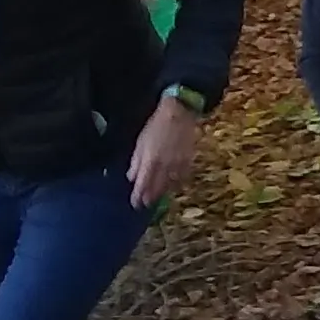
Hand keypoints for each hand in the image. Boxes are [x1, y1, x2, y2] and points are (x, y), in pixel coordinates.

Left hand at [127, 94, 203, 211]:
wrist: (179, 113)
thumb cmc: (156, 125)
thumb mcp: (140, 142)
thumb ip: (136, 162)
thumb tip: (131, 178)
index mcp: (151, 160)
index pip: (143, 184)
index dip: (138, 196)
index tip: (135, 204)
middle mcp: (165, 166)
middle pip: (157, 187)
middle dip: (150, 197)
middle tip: (144, 205)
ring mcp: (178, 164)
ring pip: (170, 185)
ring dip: (162, 193)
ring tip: (156, 198)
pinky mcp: (188, 161)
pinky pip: (182, 178)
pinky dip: (176, 184)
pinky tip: (172, 187)